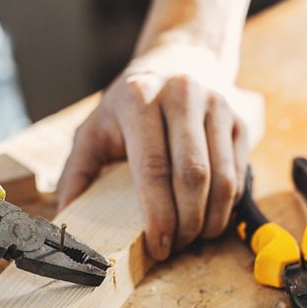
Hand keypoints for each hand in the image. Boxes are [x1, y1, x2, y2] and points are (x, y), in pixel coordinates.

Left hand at [57, 41, 262, 260]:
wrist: (179, 61)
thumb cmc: (130, 106)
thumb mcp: (95, 128)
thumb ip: (77, 171)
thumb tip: (67, 217)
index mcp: (139, 98)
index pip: (153, 167)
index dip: (158, 215)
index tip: (158, 246)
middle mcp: (182, 95)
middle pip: (194, 176)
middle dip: (187, 223)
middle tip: (175, 246)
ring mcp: (217, 106)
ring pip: (223, 179)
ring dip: (211, 220)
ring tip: (193, 237)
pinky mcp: (239, 120)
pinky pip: (239, 174)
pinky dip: (226, 205)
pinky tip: (209, 216)